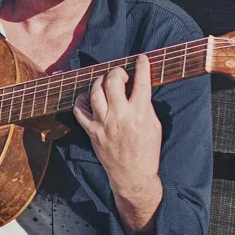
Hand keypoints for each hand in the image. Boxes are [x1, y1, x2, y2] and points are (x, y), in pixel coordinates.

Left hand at [74, 54, 162, 234]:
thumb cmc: (147, 151)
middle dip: (117, 72)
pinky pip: (79, 110)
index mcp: (140, 113)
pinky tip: (89, 98)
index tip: (141, 58)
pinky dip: (82, 100)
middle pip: (112, 81)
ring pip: (95, 91)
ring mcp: (103, 124)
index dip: (141, 65)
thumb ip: (145, 105)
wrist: (132, 176)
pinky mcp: (92, 132)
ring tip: (106, 83)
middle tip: (121, 75)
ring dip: (100, 82)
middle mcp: (120, 116)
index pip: (141, 81)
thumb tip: (138, 86)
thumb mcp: (154, 126)